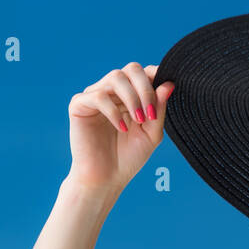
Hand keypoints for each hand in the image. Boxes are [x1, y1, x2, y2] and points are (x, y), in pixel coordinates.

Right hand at [66, 62, 174, 193]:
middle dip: (145, 88)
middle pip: (131, 69)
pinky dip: (114, 111)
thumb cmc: (128, 158)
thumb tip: (169, 83)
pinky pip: (98, 96)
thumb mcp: (152, 133)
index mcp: (130, 95)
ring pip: (116, 77)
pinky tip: (122, 128)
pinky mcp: (79, 106)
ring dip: (132, 98)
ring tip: (139, 120)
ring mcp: (95, 96)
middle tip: (150, 113)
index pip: (144, 73)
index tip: (166, 93)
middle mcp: (112, 92)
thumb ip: (159, 109)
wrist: (106, 179)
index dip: (156, 77)